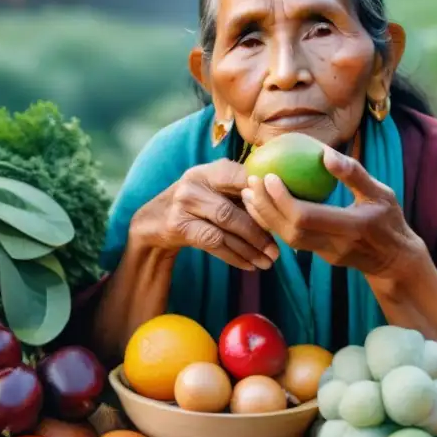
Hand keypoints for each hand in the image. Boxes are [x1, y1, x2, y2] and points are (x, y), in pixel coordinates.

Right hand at [130, 159, 278, 270]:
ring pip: (224, 228)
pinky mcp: (177, 227)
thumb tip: (283, 206)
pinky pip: (212, 243)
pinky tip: (250, 265)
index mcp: (209, 171)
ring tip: (269, 261)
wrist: (153, 221)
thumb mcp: (214, 190)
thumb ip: (241, 193)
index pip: (241, 178)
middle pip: (233, 209)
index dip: (263, 196)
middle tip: (279, 249)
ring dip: (250, 247)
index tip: (283, 213)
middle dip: (259, 231)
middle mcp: (194, 183)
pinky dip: (234, 256)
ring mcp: (183, 205)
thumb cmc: (197, 205)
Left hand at [241, 147, 422, 278]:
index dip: (282, 199)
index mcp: (351, 227)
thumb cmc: (389, 220)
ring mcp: (326, 254)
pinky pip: (291, 240)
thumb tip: (324, 153)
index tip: (268, 177)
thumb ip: (354, 174)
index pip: (305, 217)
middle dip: (265, 207)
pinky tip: (263, 205)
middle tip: (251, 182)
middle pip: (289, 230)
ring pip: (286, 239)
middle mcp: (335, 244)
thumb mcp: (382, 193)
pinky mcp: (320, 256)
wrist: (394, 261)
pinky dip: (274, 223)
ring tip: (249, 193)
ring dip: (264, 216)